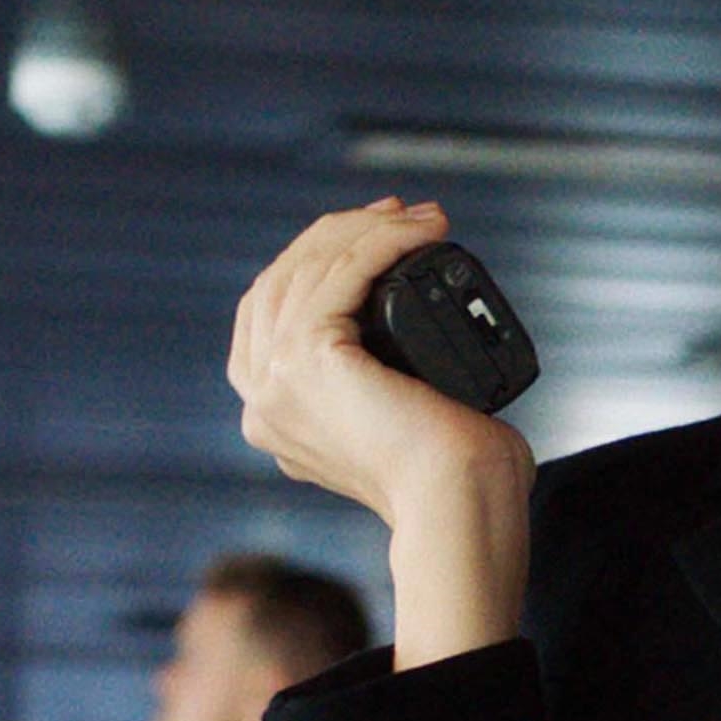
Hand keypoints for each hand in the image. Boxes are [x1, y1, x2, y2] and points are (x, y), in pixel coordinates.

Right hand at [229, 200, 534, 665]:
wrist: (460, 507)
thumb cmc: (455, 479)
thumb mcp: (399, 422)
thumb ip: (379, 390)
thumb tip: (408, 351)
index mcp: (274, 419)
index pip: (274, 313)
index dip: (318, 262)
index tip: (379, 235)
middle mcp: (260, 403)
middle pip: (281, 282)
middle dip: (340, 235)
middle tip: (401, 213)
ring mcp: (275, 382)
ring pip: (307, 270)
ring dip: (366, 229)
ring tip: (423, 217)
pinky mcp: (306, 359)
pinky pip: (340, 272)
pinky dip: (381, 240)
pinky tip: (421, 230)